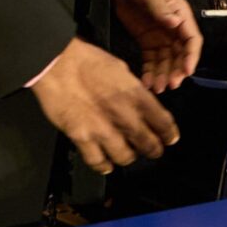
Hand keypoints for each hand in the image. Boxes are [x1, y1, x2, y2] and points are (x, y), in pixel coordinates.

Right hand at [29, 38, 178, 174]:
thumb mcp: (121, 69)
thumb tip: (140, 102)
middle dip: (154, 149)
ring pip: (126, 157)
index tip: (170, 138)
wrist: (56, 63)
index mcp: (136, 95)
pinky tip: (106, 164)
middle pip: (148, 144)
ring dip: (129, 157)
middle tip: (153, 150)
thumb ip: (133, 90)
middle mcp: (124, 116)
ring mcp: (103, 129)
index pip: (163, 123)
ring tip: (128, 154)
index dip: (169, 134)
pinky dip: (104, 165)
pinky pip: (98, 161)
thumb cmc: (87, 60)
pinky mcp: (82, 138)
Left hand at [109, 0, 201, 91]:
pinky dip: (149, 72)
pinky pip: (151, 61)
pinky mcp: (147, 42)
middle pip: (180, 55)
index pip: (192, 40)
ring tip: (156, 88)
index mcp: (181, 17)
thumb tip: (175, 23)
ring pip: (166, 62)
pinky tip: (145, 82)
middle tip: (169, 85)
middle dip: (176, 71)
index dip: (191, 57)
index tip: (186, 71)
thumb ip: (162, 9)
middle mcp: (174, 30)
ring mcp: (160, 37)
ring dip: (163, 75)